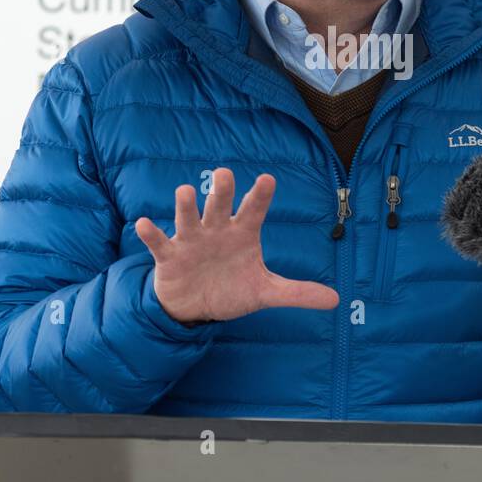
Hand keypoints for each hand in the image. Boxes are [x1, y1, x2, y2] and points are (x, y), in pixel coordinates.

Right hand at [135, 168, 339, 324]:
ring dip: (186, 206)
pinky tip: (144, 224)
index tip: (268, 179)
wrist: (196, 308)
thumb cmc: (232, 289)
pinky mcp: (169, 256)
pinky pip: (159, 241)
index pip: (254, 210)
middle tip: (225, 173)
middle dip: (222, 190)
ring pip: (188, 216)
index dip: (260, 196)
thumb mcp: (265, 292)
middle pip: (220, 204)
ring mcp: (192, 240)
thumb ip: (297, 293)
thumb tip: (336, 300)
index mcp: (243, 234)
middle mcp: (217, 230)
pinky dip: (151, 233)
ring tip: (185, 193)